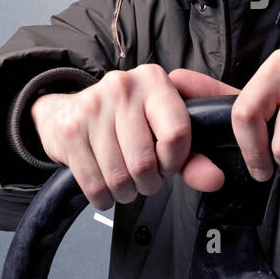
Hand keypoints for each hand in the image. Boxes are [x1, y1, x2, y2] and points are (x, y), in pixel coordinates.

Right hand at [29, 65, 228, 210]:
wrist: (66, 112)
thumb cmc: (124, 122)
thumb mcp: (162, 129)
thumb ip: (193, 156)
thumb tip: (214, 179)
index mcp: (154, 80)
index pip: (177, 134)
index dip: (175, 162)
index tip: (167, 163)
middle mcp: (123, 87)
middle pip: (146, 163)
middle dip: (148, 183)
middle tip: (144, 176)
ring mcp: (92, 107)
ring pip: (120, 177)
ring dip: (126, 192)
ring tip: (125, 182)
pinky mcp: (70, 131)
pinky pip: (94, 185)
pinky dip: (103, 198)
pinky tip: (105, 188)